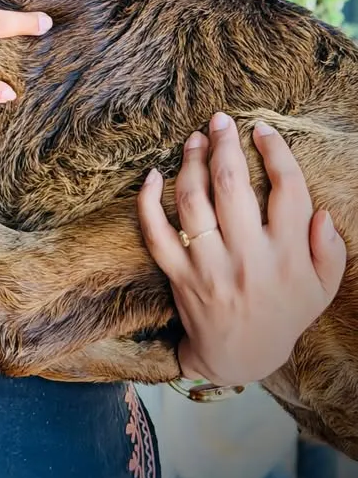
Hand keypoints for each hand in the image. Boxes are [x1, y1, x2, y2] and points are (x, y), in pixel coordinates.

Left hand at [138, 112, 345, 385]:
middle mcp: (248, 259)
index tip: (263, 130)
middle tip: (220, 120)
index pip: (287, 191)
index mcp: (287, 257)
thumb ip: (330, 250)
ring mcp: (209, 267)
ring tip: (194, 140)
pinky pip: (155, 233)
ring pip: (193, 202)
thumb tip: (322, 212)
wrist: (240, 357)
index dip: (276, 153)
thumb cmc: (283, 312)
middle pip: (232, 187)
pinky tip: (152, 175)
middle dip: (225, 145)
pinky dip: (147, 201)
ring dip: (191, 162)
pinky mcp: (178, 276)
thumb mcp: (321, 288)